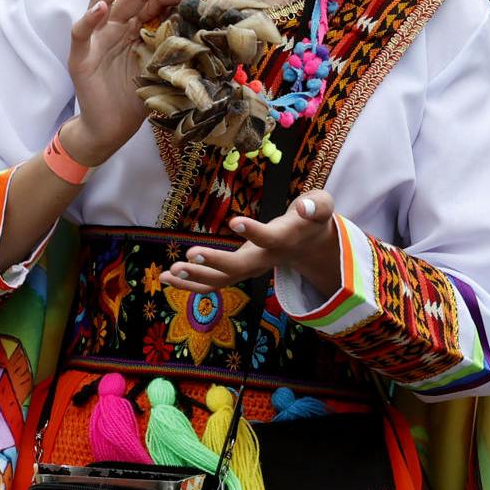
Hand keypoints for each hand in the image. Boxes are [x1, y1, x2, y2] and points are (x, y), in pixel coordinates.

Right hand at [65, 0, 211, 166]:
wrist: (110, 129)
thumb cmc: (135, 98)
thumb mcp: (162, 70)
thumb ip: (176, 51)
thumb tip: (211, 35)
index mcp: (135, 27)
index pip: (157, 2)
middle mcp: (114, 26)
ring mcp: (96, 39)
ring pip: (104, 1)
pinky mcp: (80, 58)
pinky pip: (81, 34)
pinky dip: (89, 19)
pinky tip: (101, 8)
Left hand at [163, 190, 340, 294]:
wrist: (310, 247)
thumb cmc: (311, 220)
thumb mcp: (322, 206)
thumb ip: (316, 205)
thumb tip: (304, 207)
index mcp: (284, 241)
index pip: (268, 238)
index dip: (253, 232)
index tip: (234, 221)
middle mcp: (265, 260)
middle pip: (239, 268)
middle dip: (214, 263)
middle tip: (190, 254)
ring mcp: (250, 269)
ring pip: (222, 281)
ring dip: (195, 278)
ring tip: (170, 271)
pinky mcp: (238, 272)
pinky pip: (213, 284)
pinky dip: (190, 283)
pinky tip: (168, 278)